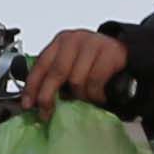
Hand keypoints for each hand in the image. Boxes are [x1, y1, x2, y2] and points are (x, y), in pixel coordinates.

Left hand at [18, 27, 135, 114]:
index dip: (32, 86)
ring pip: (76, 80)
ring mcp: (92, 45)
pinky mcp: (109, 53)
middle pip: (56, 73)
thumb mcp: (72, 62)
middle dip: (48, 96)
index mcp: (61, 42)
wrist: (125, 51)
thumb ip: (56, 75)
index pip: (41, 64)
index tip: (28, 104)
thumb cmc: (95, 61)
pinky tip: (98, 97)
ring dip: (79, 96)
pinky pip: (95, 81)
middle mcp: (74, 40)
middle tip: (47, 113)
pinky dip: (95, 94)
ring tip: (84, 100)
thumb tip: (38, 101)